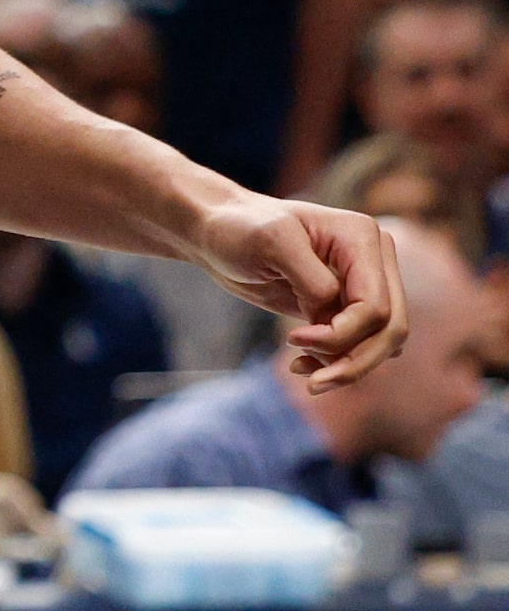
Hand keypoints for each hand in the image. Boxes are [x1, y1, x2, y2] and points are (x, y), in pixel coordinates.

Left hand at [192, 194, 406, 390]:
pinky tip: (303, 363)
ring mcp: (364, 284)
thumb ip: (312, 280)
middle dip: (354, 361)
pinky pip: (363, 344)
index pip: (375, 306)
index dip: (341, 334)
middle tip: (312, 381)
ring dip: (348, 366)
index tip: (293, 340)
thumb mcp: (271, 242)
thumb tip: (334, 317)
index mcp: (362, 238)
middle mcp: (373, 260)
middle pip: (390, 329)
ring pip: (382, 343)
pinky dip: (339, 361)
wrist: (219, 233)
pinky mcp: (347, 306)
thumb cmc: (239, 228)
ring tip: (300, 370)